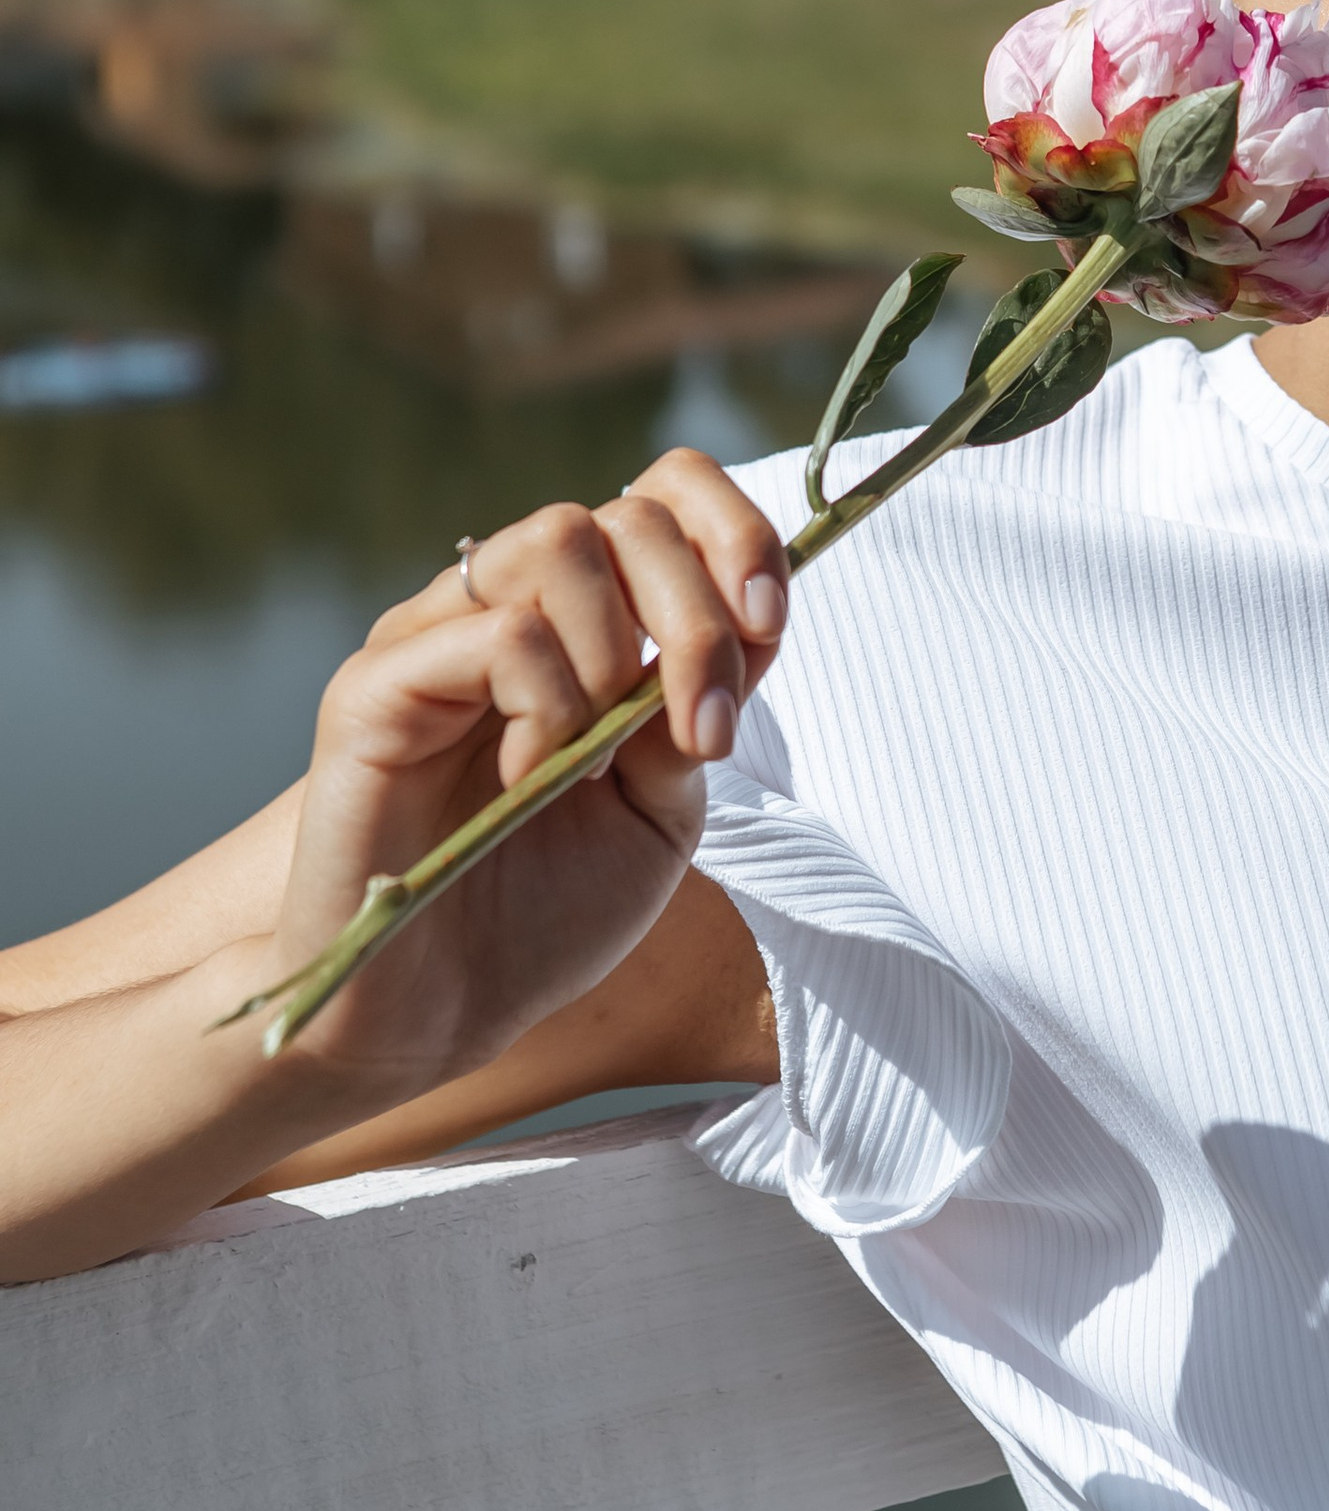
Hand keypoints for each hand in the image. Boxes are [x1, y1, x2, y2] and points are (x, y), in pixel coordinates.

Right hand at [261, 450, 788, 1101]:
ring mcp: (434, 635)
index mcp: (581, 624)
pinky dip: (548, 705)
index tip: (771, 623)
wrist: (431, 1015)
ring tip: (594, 760)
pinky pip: (501, 632)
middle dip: (700, 619)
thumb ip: (695, 713)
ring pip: (561, 538)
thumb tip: (744, 629)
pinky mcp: (376, 685)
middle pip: (628, 515)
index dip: (735, 531)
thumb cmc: (541, 914)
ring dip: (619, 655)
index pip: (664, 495)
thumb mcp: (660, 812)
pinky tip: (527, 780)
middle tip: (706, 732)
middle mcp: (504, 606)